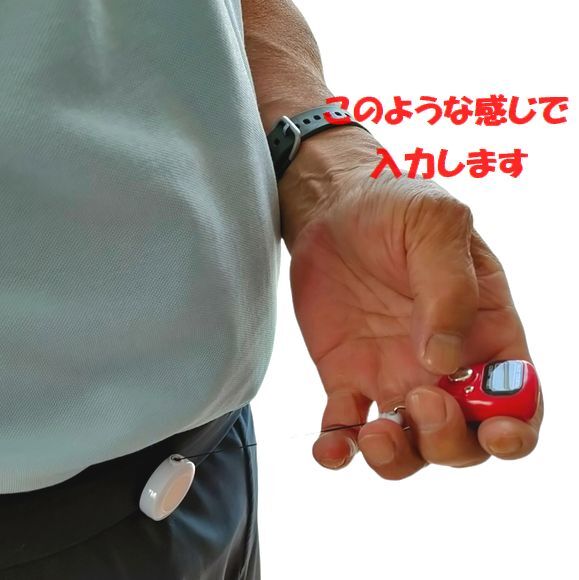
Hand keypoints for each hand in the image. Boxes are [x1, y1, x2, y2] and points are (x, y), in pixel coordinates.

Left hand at [285, 141, 543, 479]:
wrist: (333, 209)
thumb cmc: (394, 209)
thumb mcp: (436, 225)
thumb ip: (450, 289)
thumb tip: (446, 360)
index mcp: (485, 330)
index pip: (518, 399)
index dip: (515, 430)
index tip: (496, 431)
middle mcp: (444, 365)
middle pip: (463, 439)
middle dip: (448, 441)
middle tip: (421, 401)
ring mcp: (393, 376)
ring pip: (408, 446)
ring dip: (396, 457)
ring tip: (373, 432)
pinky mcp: (347, 379)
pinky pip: (345, 429)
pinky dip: (339, 450)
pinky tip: (332, 449)